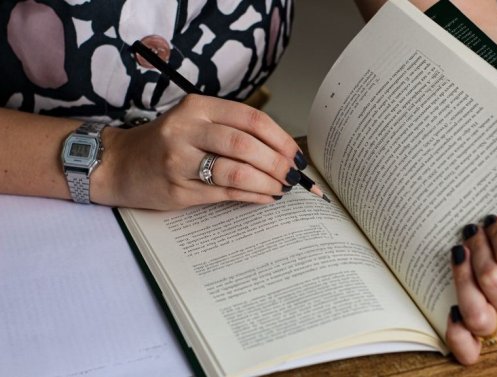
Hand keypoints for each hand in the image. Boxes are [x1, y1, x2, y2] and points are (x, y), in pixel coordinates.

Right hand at [93, 94, 304, 209]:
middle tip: (292, 175)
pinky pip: (225, 193)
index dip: (279, 138)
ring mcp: (180, 160)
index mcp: (197, 106)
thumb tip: (280, 151)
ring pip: (236, 171)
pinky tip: (265, 197)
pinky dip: (252, 196)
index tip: (295, 154)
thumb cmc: (165, 143)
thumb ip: (231, 130)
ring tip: (281, 188)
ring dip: (267, 182)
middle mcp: (187, 129)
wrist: (118, 164)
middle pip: (245, 145)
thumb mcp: (194, 122)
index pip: (250, 118)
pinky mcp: (177, 189)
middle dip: (277, 162)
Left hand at [445, 215, 496, 364]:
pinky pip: (467, 349)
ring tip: (458, 253)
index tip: (490, 221)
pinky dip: (457, 332)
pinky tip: (451, 310)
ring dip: (462, 278)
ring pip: (476, 311)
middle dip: (477, 248)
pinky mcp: (477, 341)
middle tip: (471, 231)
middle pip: (491, 278)